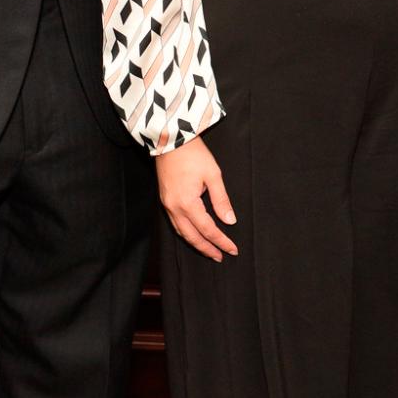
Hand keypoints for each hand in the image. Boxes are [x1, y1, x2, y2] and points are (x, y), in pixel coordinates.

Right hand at [155, 137, 238, 260]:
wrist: (171, 140)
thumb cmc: (193, 154)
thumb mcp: (213, 175)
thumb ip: (221, 200)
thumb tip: (230, 221)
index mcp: (187, 203)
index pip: (208, 230)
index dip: (221, 241)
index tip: (233, 250)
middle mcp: (174, 208)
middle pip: (192, 237)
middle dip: (207, 249)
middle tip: (220, 257)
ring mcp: (167, 205)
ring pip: (181, 232)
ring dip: (196, 243)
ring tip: (209, 250)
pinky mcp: (165, 200)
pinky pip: (175, 223)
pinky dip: (186, 233)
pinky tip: (194, 234)